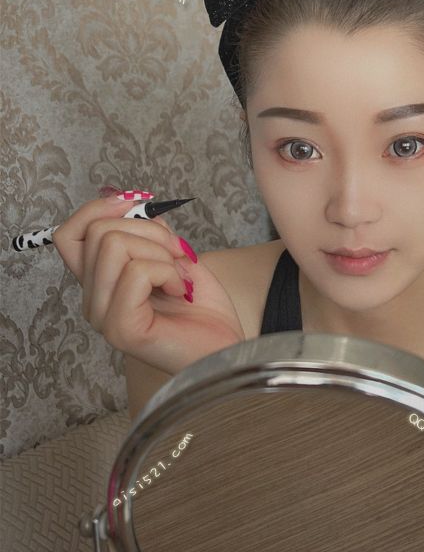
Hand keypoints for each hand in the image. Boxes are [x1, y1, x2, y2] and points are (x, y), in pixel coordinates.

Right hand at [52, 196, 244, 373]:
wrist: (225, 346)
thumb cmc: (202, 308)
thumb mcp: (173, 254)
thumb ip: (148, 232)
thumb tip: (133, 204)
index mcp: (100, 283)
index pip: (69, 235)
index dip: (98, 209)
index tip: (138, 204)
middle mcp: (93, 301)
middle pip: (100, 232)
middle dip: (150, 231)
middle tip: (177, 256)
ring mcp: (103, 317)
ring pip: (114, 245)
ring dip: (160, 253)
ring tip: (178, 278)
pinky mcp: (120, 329)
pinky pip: (136, 272)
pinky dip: (168, 272)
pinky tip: (180, 292)